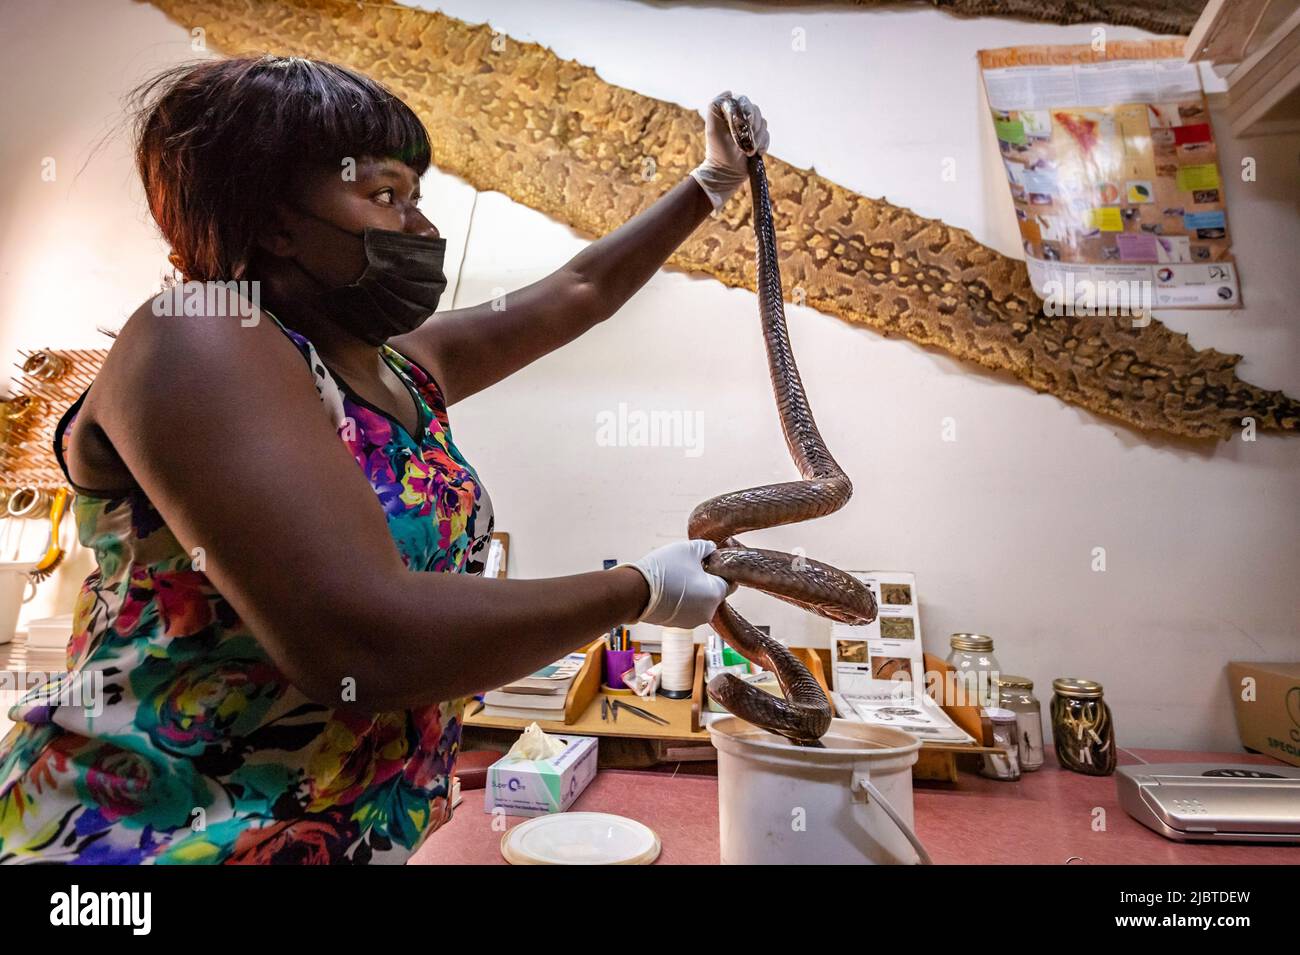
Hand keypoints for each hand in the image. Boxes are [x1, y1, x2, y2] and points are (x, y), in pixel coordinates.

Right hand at [617, 539, 730, 627]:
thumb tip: (712, 549)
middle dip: (706, 578)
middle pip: (715, 591)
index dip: (723, 568)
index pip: (731, 581)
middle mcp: (708, 612)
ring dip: (694, 589)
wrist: (633, 592)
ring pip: (700, 600)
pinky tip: (670, 586)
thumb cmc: (663, 570)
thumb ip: (707, 547)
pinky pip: (687, 608)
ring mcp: (692, 621)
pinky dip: (682, 599)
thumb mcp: (688, 549)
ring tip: (677, 575)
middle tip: (691, 564)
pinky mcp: (677, 624)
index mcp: (715, 594)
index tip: (711, 559)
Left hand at [690, 90, 769, 211]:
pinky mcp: (759, 139)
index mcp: (730, 111)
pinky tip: (755, 153)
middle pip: (756, 111)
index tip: (746, 124)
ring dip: (756, 138)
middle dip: (752, 128)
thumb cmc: (717, 150)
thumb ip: (715, 106)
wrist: (726, 172)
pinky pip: (767, 135)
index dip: (747, 112)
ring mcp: (751, 128)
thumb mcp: (712, 127)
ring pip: (763, 123)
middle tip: (744, 142)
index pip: (744, 101)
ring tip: (747, 151)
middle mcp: (741, 117)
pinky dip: (763, 144)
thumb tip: (729, 92)